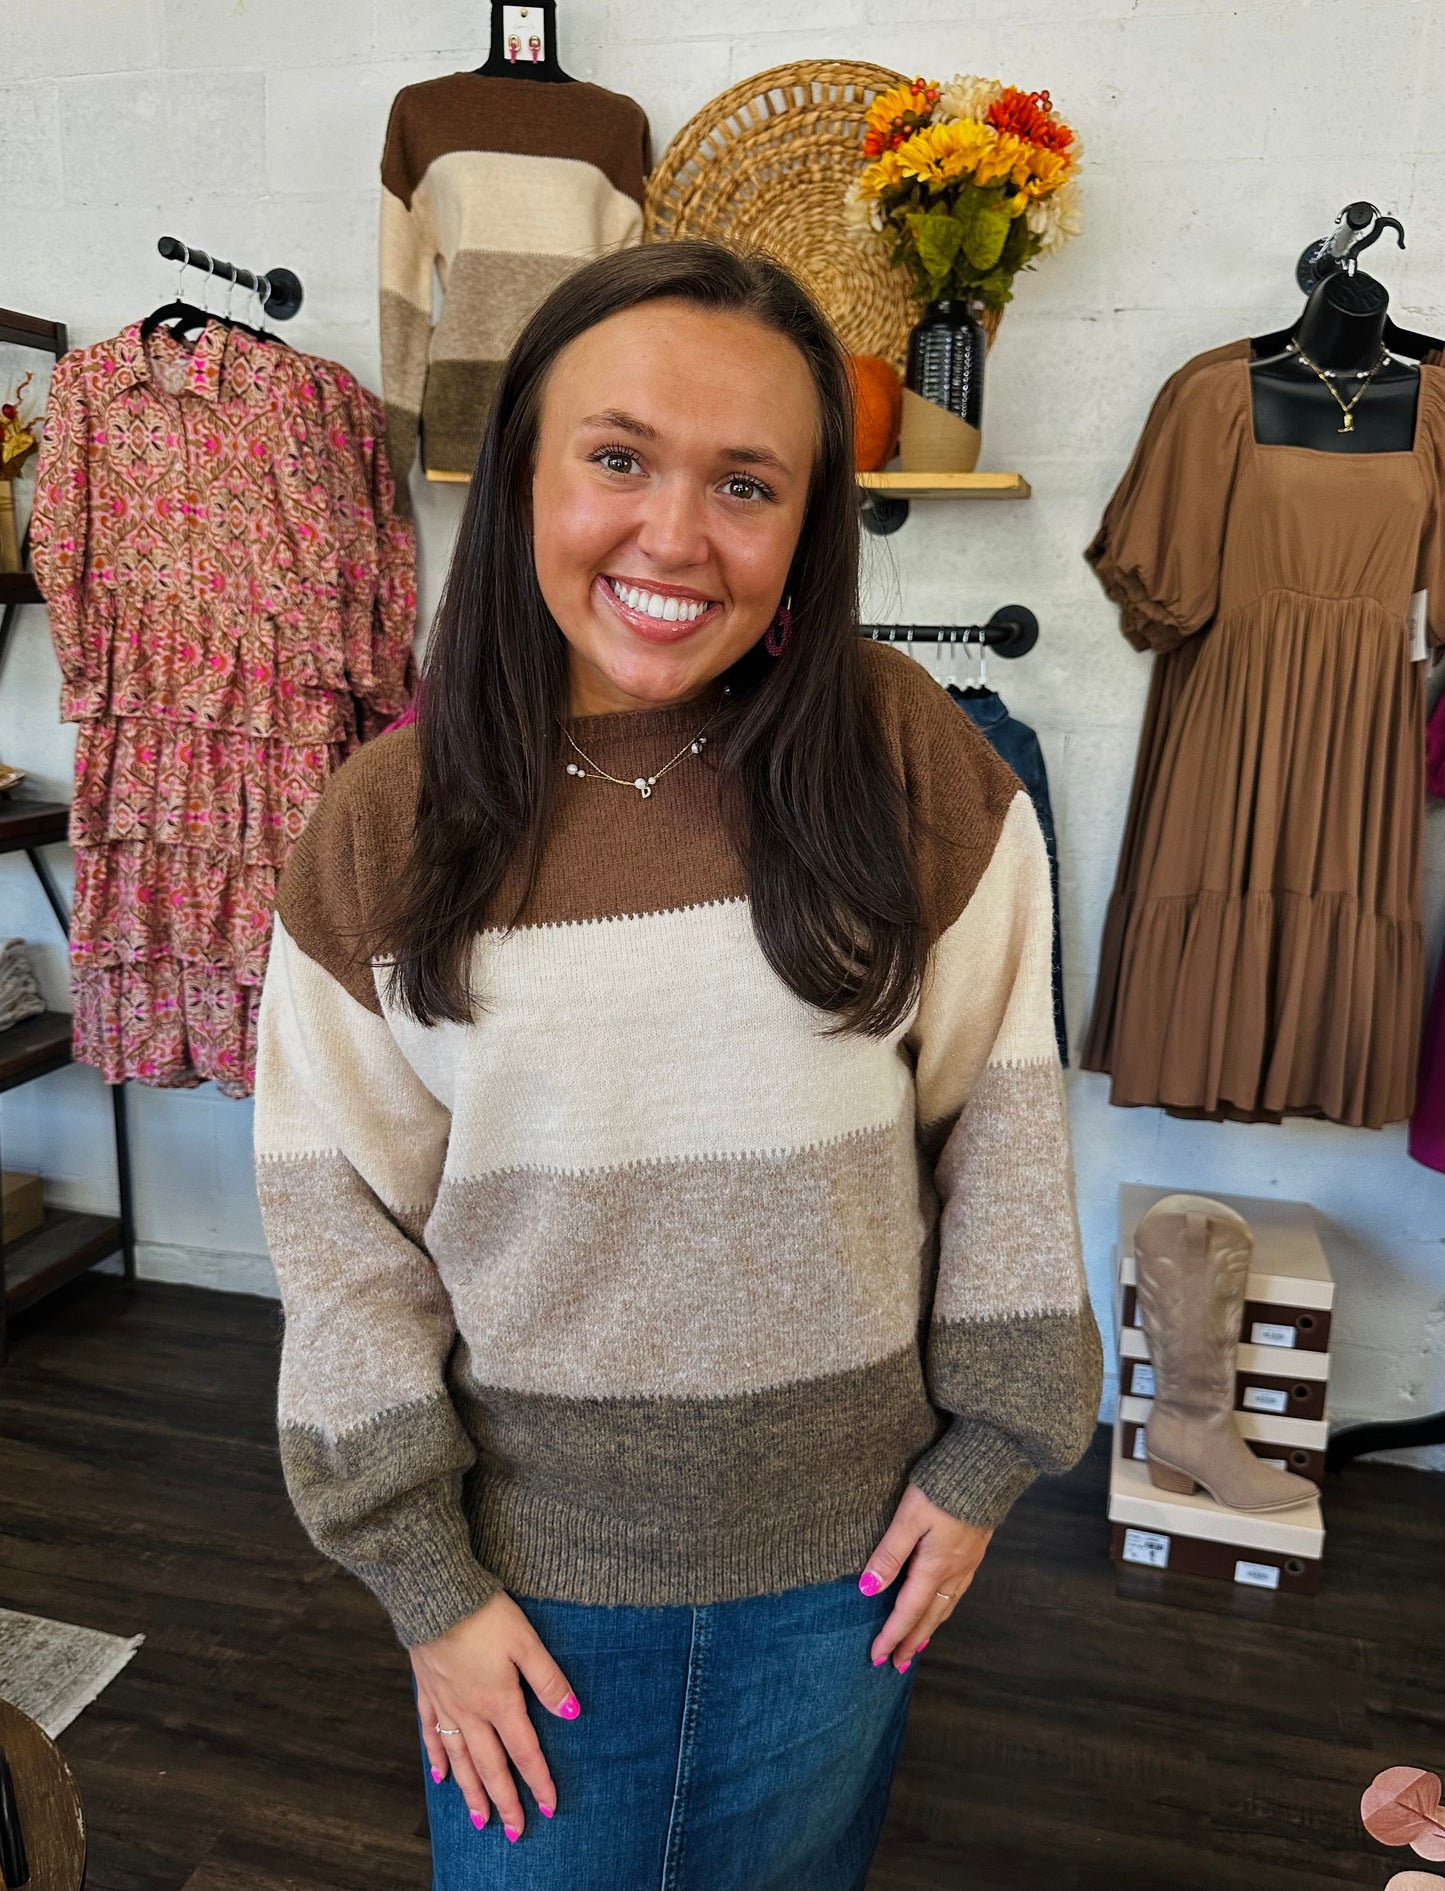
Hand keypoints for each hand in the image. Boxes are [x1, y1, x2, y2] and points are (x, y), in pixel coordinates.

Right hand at [411, 1592, 580, 1840]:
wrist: (434, 1596)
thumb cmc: (484, 1615)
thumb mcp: (526, 1642)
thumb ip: (548, 1679)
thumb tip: (573, 1713)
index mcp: (499, 1702)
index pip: (524, 1752)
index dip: (538, 1781)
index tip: (549, 1807)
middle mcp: (471, 1712)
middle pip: (490, 1766)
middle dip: (504, 1801)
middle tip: (513, 1832)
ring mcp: (446, 1704)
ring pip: (461, 1759)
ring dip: (471, 1792)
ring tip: (479, 1819)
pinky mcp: (427, 1692)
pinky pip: (431, 1734)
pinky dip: (437, 1757)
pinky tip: (441, 1776)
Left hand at [859, 1483, 993, 1671]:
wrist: (988, 1467)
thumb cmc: (944, 1488)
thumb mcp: (909, 1517)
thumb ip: (889, 1553)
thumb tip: (867, 1589)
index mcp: (935, 1568)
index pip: (908, 1612)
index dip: (891, 1636)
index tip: (876, 1657)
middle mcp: (954, 1572)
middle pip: (929, 1617)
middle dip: (911, 1643)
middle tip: (896, 1665)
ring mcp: (968, 1563)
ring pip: (946, 1607)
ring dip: (929, 1629)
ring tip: (917, 1645)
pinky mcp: (975, 1550)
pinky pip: (957, 1592)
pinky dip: (944, 1609)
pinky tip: (941, 1606)